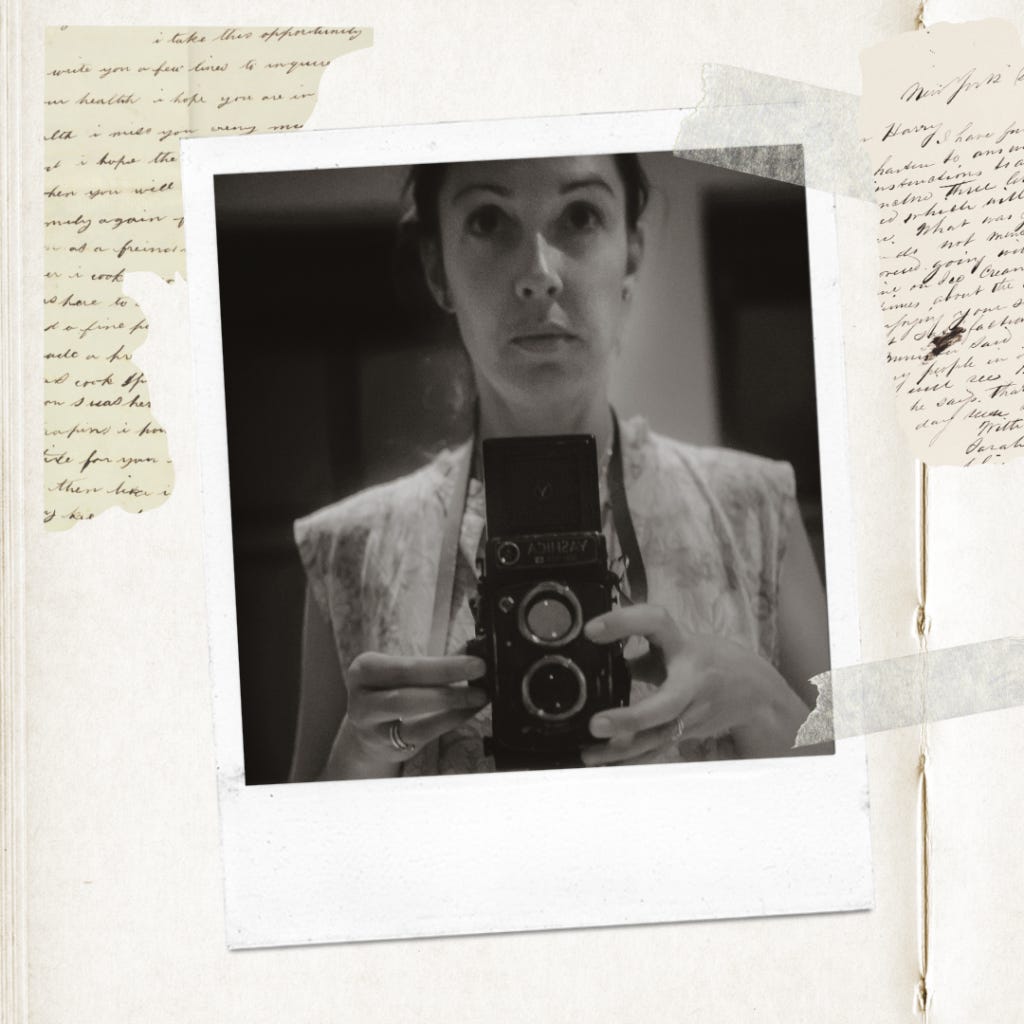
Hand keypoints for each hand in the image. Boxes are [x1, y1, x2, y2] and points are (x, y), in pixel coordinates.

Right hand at [324, 652, 488, 778]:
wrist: (367, 732)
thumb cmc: (391, 692)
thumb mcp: (403, 673)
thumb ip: (436, 663)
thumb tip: (475, 649)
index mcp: (364, 669)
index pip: (405, 667)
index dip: (443, 666)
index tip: (476, 662)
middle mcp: (361, 699)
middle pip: (406, 691)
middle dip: (447, 680)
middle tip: (481, 673)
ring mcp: (371, 727)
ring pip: (413, 716)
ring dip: (451, 703)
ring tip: (478, 695)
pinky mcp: (387, 747)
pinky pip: (423, 734)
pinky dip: (449, 720)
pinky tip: (468, 710)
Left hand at [580, 605, 810, 765]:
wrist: (756, 692)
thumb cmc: (710, 660)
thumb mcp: (681, 643)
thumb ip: (645, 649)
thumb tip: (601, 650)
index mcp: (685, 646)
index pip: (655, 623)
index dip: (624, 623)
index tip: (591, 629)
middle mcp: (691, 682)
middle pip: (665, 705)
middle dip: (631, 718)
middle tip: (596, 724)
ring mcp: (693, 713)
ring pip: (658, 736)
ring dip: (622, 750)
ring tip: (589, 754)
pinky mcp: (689, 733)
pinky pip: (657, 749)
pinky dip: (631, 759)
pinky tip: (604, 764)